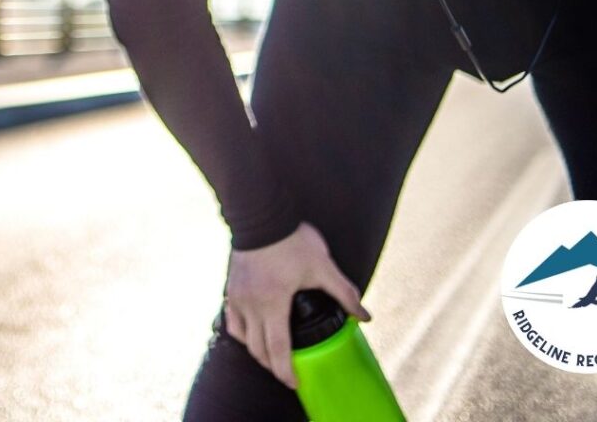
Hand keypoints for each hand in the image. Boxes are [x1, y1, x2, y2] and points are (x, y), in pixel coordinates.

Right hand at [223, 220, 370, 389]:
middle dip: (273, 366)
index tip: (295, 383)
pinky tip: (253, 328)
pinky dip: (243, 331)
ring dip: (257, 351)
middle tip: (288, 372)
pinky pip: (232, 318)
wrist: (261, 213)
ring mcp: (238, 296)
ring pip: (242, 337)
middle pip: (257, 350)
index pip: (276, 350)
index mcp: (272, 304)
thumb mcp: (322, 265)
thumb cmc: (290, 238)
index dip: (286, 372)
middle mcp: (251, 305)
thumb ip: (344, 292)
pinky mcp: (232, 286)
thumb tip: (364, 315)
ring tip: (272, 354)